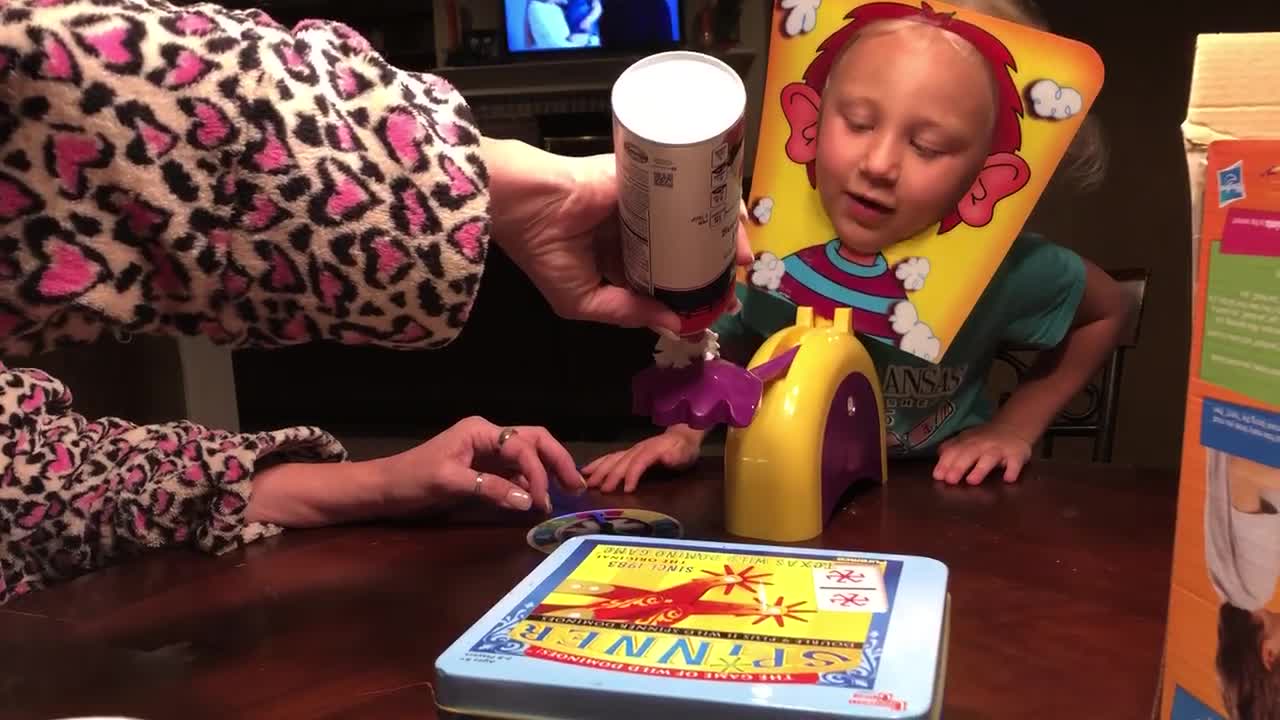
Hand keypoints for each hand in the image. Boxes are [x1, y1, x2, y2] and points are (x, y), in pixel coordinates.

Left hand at [375, 417, 584, 513]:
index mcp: (481, 431)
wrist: (383, 489)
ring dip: (546, 474)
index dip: (538, 472)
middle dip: (557, 461)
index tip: (541, 501)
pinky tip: (537, 500)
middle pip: (534, 441)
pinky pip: (515, 473)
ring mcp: (487, 453)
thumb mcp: (449, 483)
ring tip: (562, 496)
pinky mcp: (483, 470)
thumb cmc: (411, 480)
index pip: (522, 445)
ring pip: (528, 457)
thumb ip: (490, 489)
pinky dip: (530, 484)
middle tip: (576, 486)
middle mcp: (488, 437)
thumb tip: (528, 500)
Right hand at [483, 138, 752, 332]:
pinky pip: (690, 186)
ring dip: (721, 234)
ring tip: (743, 253)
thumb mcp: (583, 300)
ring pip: (692, 217)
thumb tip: (677, 326)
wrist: (526, 202)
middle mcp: (639, 231)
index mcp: (621, 260)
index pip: (666, 277)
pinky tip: (734, 215)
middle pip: (686, 246)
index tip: (718, 304)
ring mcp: (648, 201)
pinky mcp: (652, 174)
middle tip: (739, 281)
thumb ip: (629, 313)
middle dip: (713, 264)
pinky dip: (714, 197)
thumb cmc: (547, 253)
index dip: (692, 291)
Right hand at [582, 428, 702, 492]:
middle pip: (621, 461)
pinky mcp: (627, 453)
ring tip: (587, 482)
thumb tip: (668, 458)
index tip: (627, 490)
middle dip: (609, 475)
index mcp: (652, 450)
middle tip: (599, 490)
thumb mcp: (685, 453)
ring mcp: (631, 450)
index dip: (632, 475)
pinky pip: (609, 457)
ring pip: (612, 459)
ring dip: (599, 470)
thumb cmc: (683, 449)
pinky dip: (597, 464)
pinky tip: (585, 470)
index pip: (639, 462)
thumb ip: (676, 456)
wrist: (682, 435)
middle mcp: (638, 449)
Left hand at [932, 423, 1031, 484]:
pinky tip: (1008, 479)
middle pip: (969, 454)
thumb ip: (951, 448)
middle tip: (950, 481)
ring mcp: (1000, 449)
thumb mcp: (966, 439)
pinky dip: (1012, 470)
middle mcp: (982, 444)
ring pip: (990, 458)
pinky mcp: (1017, 454)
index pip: (954, 451)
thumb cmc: (985, 439)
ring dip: (980, 469)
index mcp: (968, 442)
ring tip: (971, 481)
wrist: (1013, 426)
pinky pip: (1015, 462)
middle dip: (959, 466)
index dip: (945, 463)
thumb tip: (938, 456)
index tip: (937, 476)